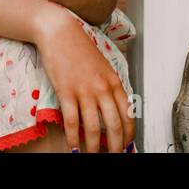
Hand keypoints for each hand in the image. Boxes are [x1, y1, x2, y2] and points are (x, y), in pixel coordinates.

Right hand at [34, 7, 134, 152]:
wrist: (60, 32)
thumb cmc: (80, 49)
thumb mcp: (103, 67)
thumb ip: (109, 88)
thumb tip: (114, 111)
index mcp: (114, 82)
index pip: (128, 115)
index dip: (128, 135)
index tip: (126, 146)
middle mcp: (102, 88)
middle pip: (113, 125)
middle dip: (114, 147)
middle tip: (113, 156)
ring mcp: (84, 90)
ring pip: (92, 127)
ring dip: (92, 147)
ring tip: (91, 155)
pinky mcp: (65, 91)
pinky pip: (71, 121)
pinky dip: (72, 138)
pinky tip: (72, 146)